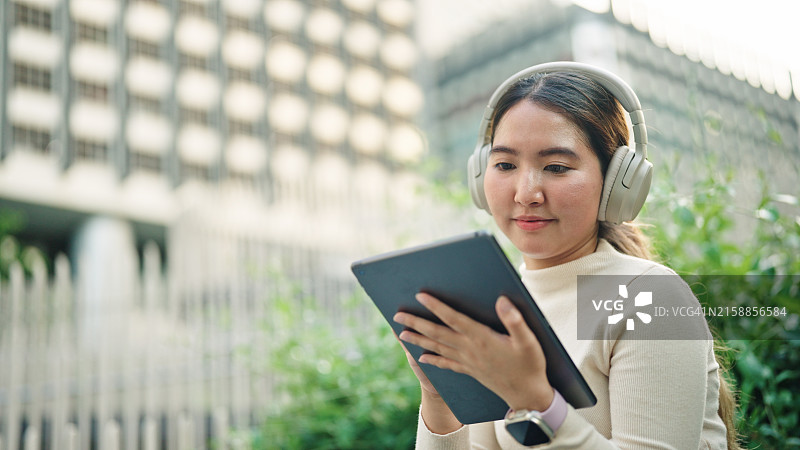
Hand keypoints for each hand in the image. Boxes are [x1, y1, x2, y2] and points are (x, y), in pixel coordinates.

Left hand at [394, 293, 553, 411]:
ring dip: (418, 340)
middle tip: (397, 315)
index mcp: (481, 338)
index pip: (453, 319)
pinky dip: (432, 360)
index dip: (436, 307)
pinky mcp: (470, 371)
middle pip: (438, 333)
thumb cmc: (530, 365)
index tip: (421, 296)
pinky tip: (421, 358)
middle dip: (416, 323)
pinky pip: (446, 364)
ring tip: (401, 333)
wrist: (528, 396)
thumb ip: (514, 320)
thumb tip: (501, 301)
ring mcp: (468, 362)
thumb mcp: (528, 341)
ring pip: (438, 348)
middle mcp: (470, 350)